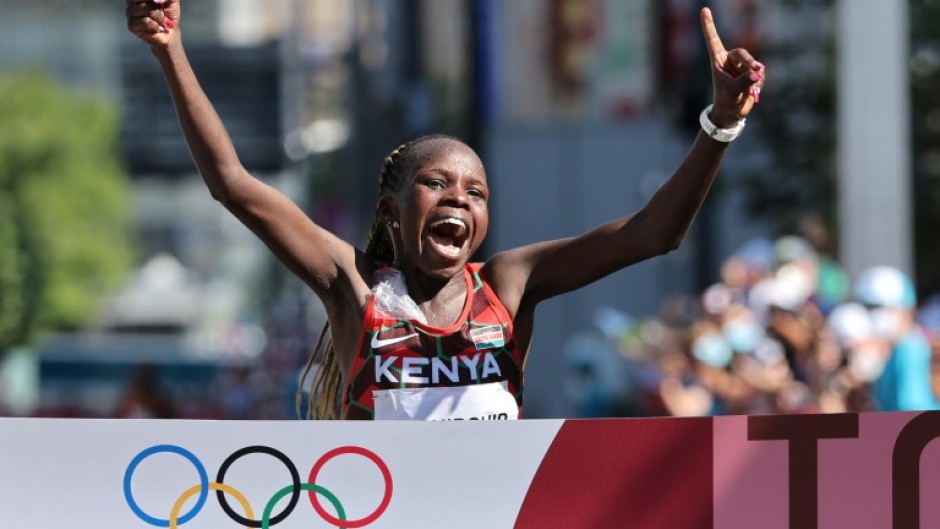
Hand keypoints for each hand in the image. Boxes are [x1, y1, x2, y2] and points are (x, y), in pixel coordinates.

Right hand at [126, 0, 179, 48]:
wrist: (171, 33)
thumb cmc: (169, 15)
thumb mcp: (171, 0)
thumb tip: (155, 0)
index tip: (161, 3)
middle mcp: (132, 2)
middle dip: (157, 8)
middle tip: (163, 13)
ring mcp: (130, 13)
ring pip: (145, 10)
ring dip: (159, 18)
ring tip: (162, 23)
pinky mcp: (131, 26)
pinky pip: (145, 22)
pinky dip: (156, 26)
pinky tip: (158, 29)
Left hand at [700, 7, 764, 126]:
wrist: (732, 113)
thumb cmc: (726, 101)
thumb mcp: (732, 92)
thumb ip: (744, 81)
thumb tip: (757, 73)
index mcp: (718, 61)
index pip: (713, 40)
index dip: (709, 25)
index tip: (704, 9)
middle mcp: (730, 61)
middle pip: (741, 53)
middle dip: (748, 62)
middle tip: (754, 70)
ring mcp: (742, 66)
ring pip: (753, 63)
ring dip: (755, 75)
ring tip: (751, 89)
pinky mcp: (752, 73)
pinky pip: (760, 72)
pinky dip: (759, 82)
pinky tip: (754, 92)